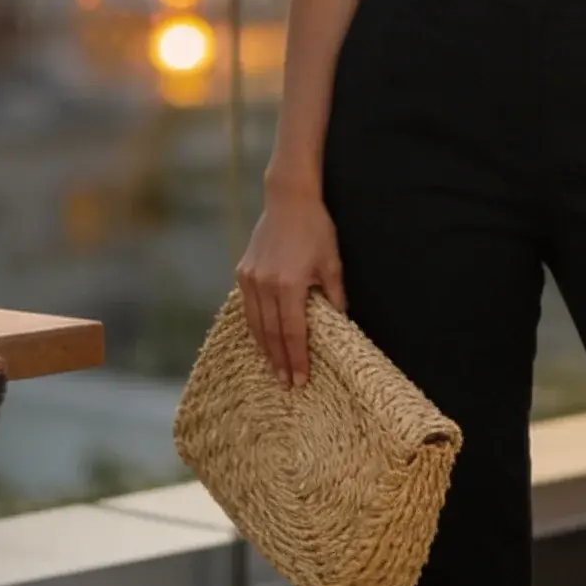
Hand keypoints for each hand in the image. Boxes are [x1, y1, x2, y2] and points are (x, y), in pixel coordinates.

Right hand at [236, 190, 346, 386]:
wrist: (288, 201)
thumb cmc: (316, 230)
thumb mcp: (332, 262)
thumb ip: (335, 295)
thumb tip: (341, 322)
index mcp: (289, 285)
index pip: (293, 332)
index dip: (297, 358)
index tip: (300, 380)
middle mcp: (265, 285)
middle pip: (272, 334)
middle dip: (280, 361)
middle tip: (287, 384)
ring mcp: (251, 279)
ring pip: (256, 324)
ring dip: (265, 349)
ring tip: (274, 369)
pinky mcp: (243, 272)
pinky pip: (248, 308)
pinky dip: (255, 327)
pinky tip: (261, 340)